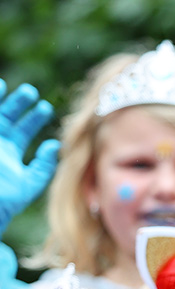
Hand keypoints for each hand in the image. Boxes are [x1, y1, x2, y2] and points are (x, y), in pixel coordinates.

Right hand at [0, 80, 58, 234]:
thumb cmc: (5, 202)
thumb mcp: (29, 184)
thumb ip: (43, 166)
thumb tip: (56, 146)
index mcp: (8, 152)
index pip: (23, 129)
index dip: (34, 117)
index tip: (46, 107)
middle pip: (6, 116)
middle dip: (18, 103)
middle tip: (30, 92)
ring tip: (4, 86)